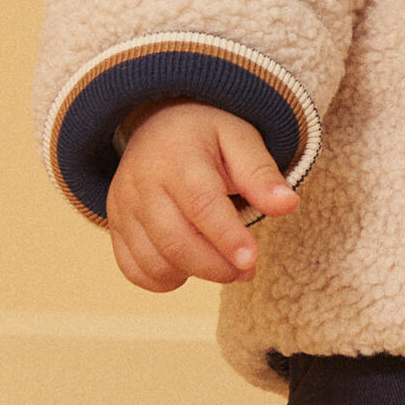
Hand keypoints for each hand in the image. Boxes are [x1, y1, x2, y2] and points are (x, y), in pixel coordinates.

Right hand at [106, 100, 298, 292]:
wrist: (158, 124)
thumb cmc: (207, 135)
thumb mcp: (240, 139)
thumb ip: (261, 174)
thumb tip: (288, 205)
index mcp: (177, 156)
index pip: (201, 204)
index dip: (227, 237)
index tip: (252, 261)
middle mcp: (142, 183)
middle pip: (176, 241)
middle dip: (217, 266)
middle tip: (247, 270)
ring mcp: (123, 207)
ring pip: (155, 262)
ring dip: (195, 274)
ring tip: (224, 264)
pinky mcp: (116, 227)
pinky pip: (134, 269)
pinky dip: (164, 280)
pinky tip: (190, 266)